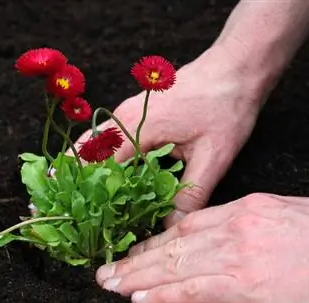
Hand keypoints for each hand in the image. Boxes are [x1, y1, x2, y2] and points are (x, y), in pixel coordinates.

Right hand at [74, 46, 268, 226]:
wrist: (235, 68)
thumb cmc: (226, 106)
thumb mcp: (214, 156)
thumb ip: (191, 194)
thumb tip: (171, 227)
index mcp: (138, 128)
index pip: (102, 170)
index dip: (95, 197)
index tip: (89, 221)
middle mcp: (124, 117)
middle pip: (87, 154)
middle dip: (81, 184)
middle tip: (73, 213)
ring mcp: (127, 111)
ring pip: (94, 143)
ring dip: (88, 169)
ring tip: (82, 199)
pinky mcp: (136, 111)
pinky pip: (108, 137)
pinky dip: (101, 157)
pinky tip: (109, 177)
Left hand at [95, 193, 308, 302]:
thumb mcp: (294, 214)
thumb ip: (259, 224)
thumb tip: (242, 238)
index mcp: (246, 209)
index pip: (189, 223)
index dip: (158, 238)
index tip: (138, 248)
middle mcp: (234, 228)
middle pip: (173, 243)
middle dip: (137, 257)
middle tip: (107, 268)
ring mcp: (237, 256)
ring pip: (174, 265)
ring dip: (137, 276)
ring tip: (111, 283)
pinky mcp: (246, 287)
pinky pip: (193, 290)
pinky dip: (163, 295)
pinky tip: (140, 299)